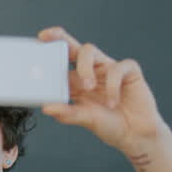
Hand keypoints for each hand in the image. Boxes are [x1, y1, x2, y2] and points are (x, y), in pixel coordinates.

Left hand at [39, 27, 165, 155]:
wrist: (135, 134)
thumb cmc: (108, 125)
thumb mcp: (84, 119)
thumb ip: (67, 113)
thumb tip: (47, 107)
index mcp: (77, 82)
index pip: (61, 63)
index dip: (50, 53)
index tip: (37, 43)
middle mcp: (91, 71)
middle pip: (74, 48)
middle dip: (60, 38)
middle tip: (47, 36)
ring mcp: (109, 69)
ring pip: (90, 52)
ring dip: (85, 68)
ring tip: (88, 87)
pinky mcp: (129, 72)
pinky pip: (117, 68)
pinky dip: (112, 85)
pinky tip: (112, 102)